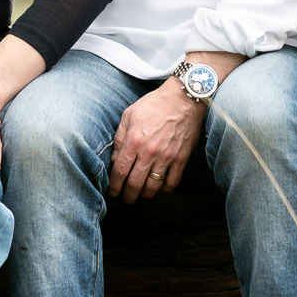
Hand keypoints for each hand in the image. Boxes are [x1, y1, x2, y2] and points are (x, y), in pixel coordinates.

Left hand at [109, 78, 204, 201]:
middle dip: (128, 195)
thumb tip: (115, 159)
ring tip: (141, 195)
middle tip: (126, 198)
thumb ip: (120, 138)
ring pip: (153, 187)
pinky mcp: (181, 158)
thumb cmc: (154, 104)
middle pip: (135, 184)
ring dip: (145, 195)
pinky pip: (172, 182)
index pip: (120, 172)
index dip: (114, 186)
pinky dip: (164, 189)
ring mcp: (166, 157)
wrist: (183, 98)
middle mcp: (149, 152)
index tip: (113, 192)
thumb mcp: (129, 115)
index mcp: (134, 141)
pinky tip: (159, 187)